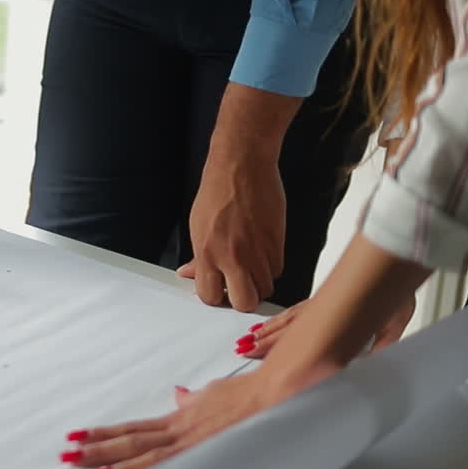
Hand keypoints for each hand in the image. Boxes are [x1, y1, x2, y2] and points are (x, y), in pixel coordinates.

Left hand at [60, 369, 302, 468]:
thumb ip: (192, 400)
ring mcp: (189, 444)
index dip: (105, 434)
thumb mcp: (212, 395)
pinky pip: (166, 467)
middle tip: (66, 455)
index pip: (133, 429)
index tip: (78, 437)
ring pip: (141, 456)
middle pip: (129, 442)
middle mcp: (178, 430)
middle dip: (97, 450)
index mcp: (178, 419)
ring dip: (112, 463)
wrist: (271, 393)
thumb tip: (179, 395)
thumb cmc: (248, 395)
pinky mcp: (203, 452)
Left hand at [178, 150, 285, 311]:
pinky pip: (277, 270)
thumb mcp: (197, 224)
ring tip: (250, 264)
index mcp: (207, 252)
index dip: (215, 296)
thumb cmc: (218, 190)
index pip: (210, 296)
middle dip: (242, 298)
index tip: (218, 288)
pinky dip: (270, 267)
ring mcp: (257, 251)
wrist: (243, 165)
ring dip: (258, 281)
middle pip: (245, 302)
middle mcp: (233, 256)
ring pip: (266, 288)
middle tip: (238, 285)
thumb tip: (190, 274)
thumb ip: (197, 256)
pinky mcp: (277, 243)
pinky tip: (261, 252)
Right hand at [237, 293, 415, 358]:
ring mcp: (319, 304)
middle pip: (286, 326)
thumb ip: (378, 342)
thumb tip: (368, 359)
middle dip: (264, 340)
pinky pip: (294, 311)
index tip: (255, 352)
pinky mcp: (323, 300)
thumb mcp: (392, 322)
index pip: (297, 333)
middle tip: (243, 350)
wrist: (397, 264)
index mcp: (333, 316)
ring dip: (267, 330)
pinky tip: (270, 325)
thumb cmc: (396, 296)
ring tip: (248, 340)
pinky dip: (279, 319)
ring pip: (287, 318)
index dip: (275, 345)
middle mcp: (320, 310)